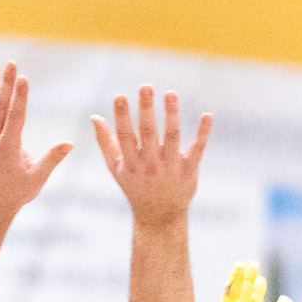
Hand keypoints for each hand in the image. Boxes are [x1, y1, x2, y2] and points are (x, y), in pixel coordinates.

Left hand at [0, 62, 71, 223]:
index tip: (22, 77)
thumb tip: (69, 143)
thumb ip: (53, 158)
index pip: (15, 115)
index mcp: (9, 147)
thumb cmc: (17, 192)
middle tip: (10, 63)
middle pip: (0, 106)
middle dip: (5, 83)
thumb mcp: (38, 177)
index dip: (19, 95)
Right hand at [91, 87, 210, 227]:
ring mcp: (171, 167)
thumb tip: (94, 116)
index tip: (121, 95)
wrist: (159, 215)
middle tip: (146, 86)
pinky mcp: (189, 170)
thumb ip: (105, 142)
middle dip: (146, 109)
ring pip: (172, 136)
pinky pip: (198, 149)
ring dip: (171, 114)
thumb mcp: (116, 168)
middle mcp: (150, 164)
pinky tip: (207, 115)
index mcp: (131, 163)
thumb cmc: (135, 186)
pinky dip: (203, 132)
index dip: (122, 116)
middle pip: (149, 132)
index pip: (125, 135)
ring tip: (170, 93)